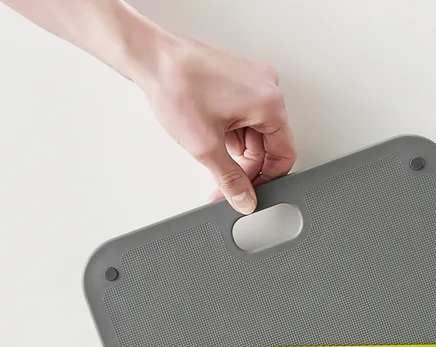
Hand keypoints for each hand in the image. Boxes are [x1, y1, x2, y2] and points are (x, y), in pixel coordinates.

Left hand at [136, 35, 295, 213]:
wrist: (150, 57)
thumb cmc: (176, 84)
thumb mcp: (206, 147)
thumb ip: (230, 181)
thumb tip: (244, 199)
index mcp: (269, 102)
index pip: (285, 154)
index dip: (267, 179)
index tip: (251, 192)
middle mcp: (267, 87)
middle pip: (269, 144)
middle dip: (247, 167)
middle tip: (228, 183)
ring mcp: (252, 81)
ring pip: (255, 133)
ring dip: (237, 151)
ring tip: (211, 153)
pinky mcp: (237, 80)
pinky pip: (245, 117)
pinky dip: (230, 133)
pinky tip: (211, 136)